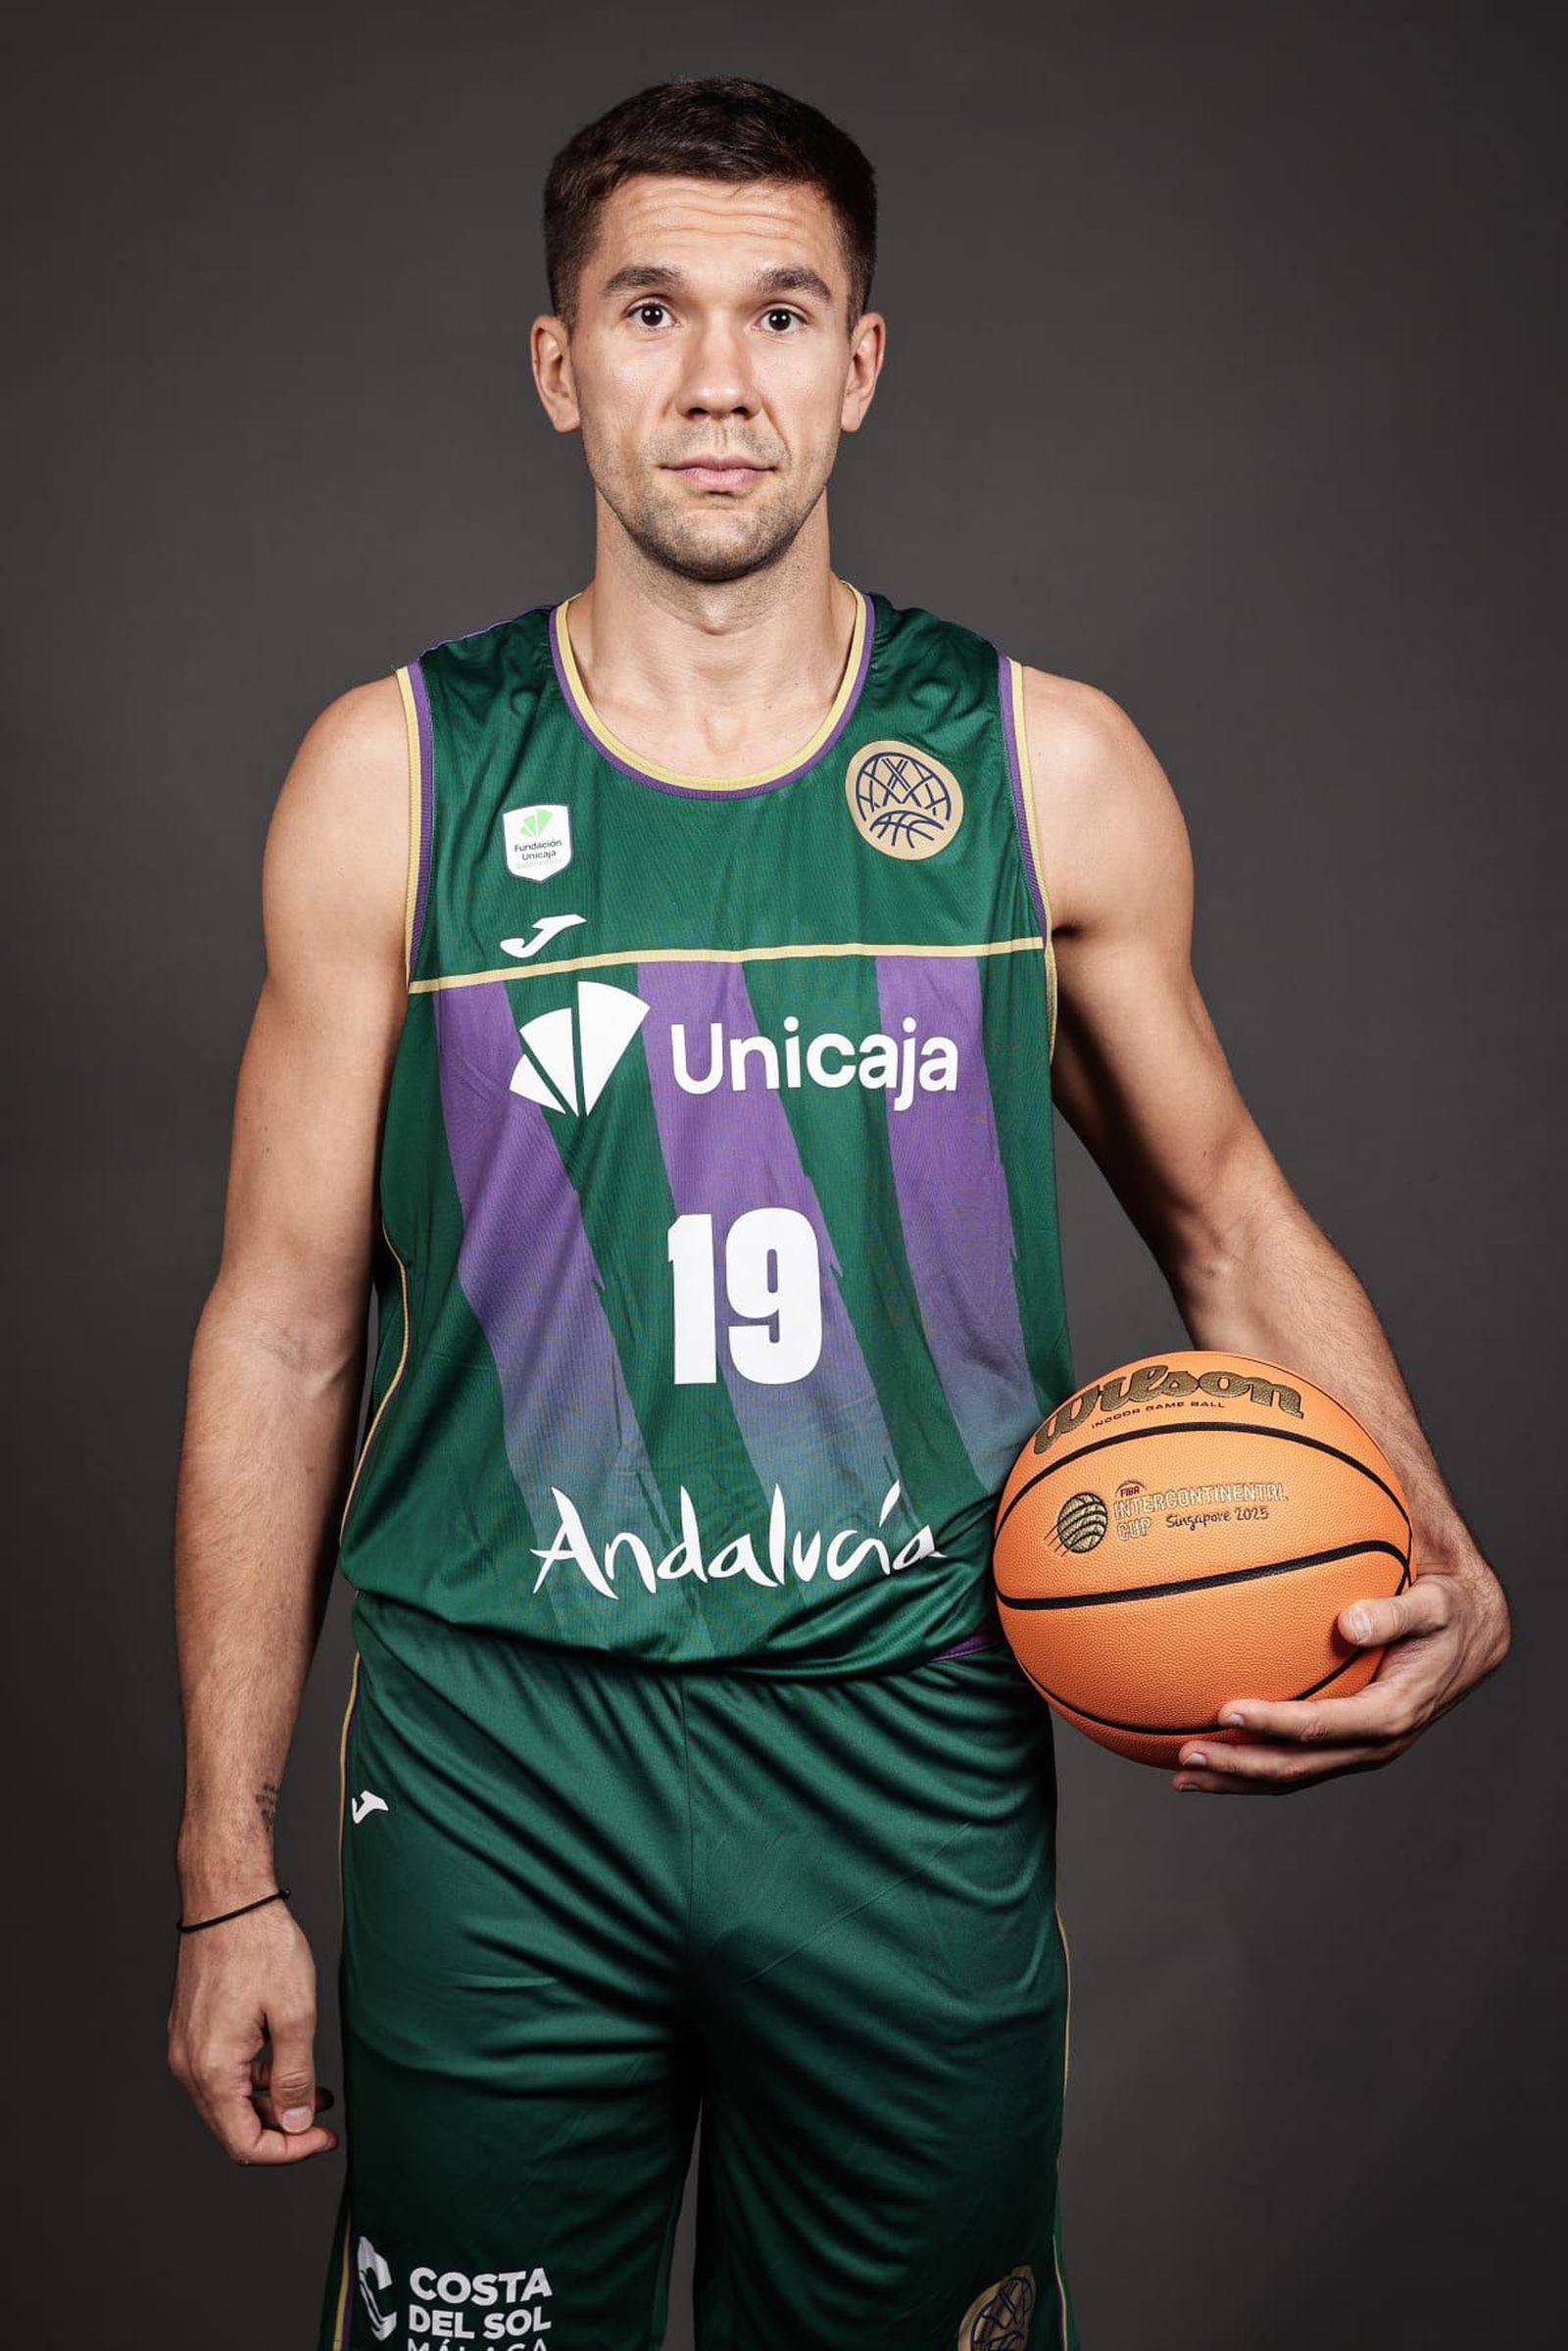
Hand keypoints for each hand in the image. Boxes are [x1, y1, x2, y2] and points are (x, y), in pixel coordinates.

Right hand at [167, 1898, 337, 2161]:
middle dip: (282, 2129)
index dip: (288, 2151)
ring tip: (315, 2090)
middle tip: (323, 2122)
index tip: (322, 2139)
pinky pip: (222, 2071)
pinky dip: (255, 2077)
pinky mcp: (192, 2027)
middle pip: (233, 2126)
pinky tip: (286, 2062)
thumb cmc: (261, 1945)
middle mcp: (190, 2064)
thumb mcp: (295, 2014)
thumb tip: (296, 2124)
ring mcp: (187, 2045)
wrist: (228, 1898)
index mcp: (212, 2069)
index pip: (244, 2143)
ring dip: (271, 2102)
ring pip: (228, 2099)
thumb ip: (296, 2076)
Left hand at [1172, 1550, 1510, 1793]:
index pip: (1320, 1727)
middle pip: (1295, 1767)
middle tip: (1185, 1755)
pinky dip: (1251, 1762)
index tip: (1226, 1710)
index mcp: (1389, 1714)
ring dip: (1236, 1777)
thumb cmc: (1446, 1613)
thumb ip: (1394, 1614)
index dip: (1272, 1724)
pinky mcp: (1347, 1744)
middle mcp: (1372, 1744)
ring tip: (1182, 1774)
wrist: (1470, 1637)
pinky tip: (1213, 1750)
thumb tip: (1351, 1621)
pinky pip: (1294, 1760)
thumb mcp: (1432, 1606)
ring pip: (1289, 1775)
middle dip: (1238, 1766)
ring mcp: (1358, 1750)